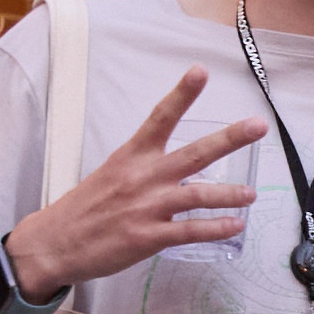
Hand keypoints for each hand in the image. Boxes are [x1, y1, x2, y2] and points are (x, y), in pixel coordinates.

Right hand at [5, 71, 264, 296]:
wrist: (55, 242)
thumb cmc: (86, 208)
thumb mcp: (112, 173)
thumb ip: (143, 166)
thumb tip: (173, 166)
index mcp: (132, 155)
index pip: (160, 117)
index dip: (182, 94)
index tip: (201, 71)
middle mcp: (143, 176)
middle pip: (194, 153)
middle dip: (229, 138)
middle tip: (258, 125)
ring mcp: (147, 207)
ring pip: (198, 195)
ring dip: (229, 194)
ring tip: (252, 194)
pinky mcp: (149, 237)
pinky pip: (190, 231)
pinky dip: (215, 229)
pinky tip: (235, 226)